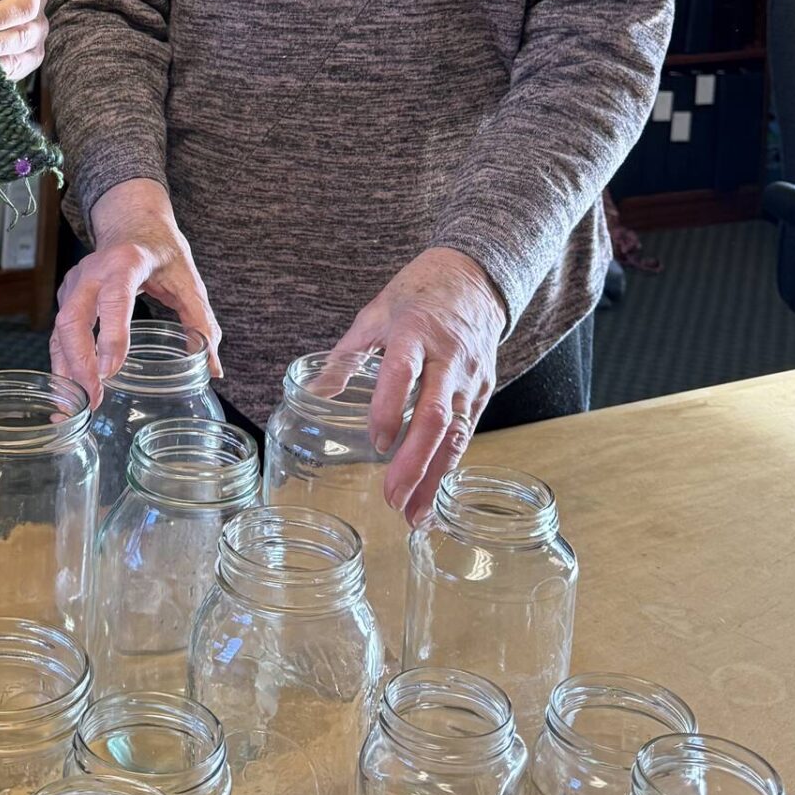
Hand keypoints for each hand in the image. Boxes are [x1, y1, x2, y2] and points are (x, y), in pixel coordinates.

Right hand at [51, 178, 222, 408]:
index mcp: (126, 262)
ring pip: (60, 329)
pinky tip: (69, 391)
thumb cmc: (161, 249)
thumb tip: (213, 367)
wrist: (132, 222)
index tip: (112, 370)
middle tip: (96, 398)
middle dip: (81, 362)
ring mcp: (75, 284)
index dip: (112, 333)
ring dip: (68, 369)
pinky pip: (58, 333)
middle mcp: (92, 272)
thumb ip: (201, 321)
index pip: (114, 298)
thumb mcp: (188, 279)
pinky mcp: (68, 298)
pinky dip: (61, 363)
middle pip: (74, 318)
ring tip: (80, 406)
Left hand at [315, 249, 505, 525]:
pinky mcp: (483, 390)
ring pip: (456, 433)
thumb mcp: (374, 315)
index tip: (377, 441)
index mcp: (415, 332)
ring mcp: (469, 377)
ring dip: (434, 476)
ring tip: (413, 514)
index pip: (403, 372)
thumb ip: (345, 356)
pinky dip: (450, 465)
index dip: (390, 407)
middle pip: (435, 415)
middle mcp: (447, 358)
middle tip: (392, 497)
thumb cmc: (416, 296)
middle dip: (414, 461)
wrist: (473, 279)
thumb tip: (312, 393)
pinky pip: (468, 432)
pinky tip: (433, 492)